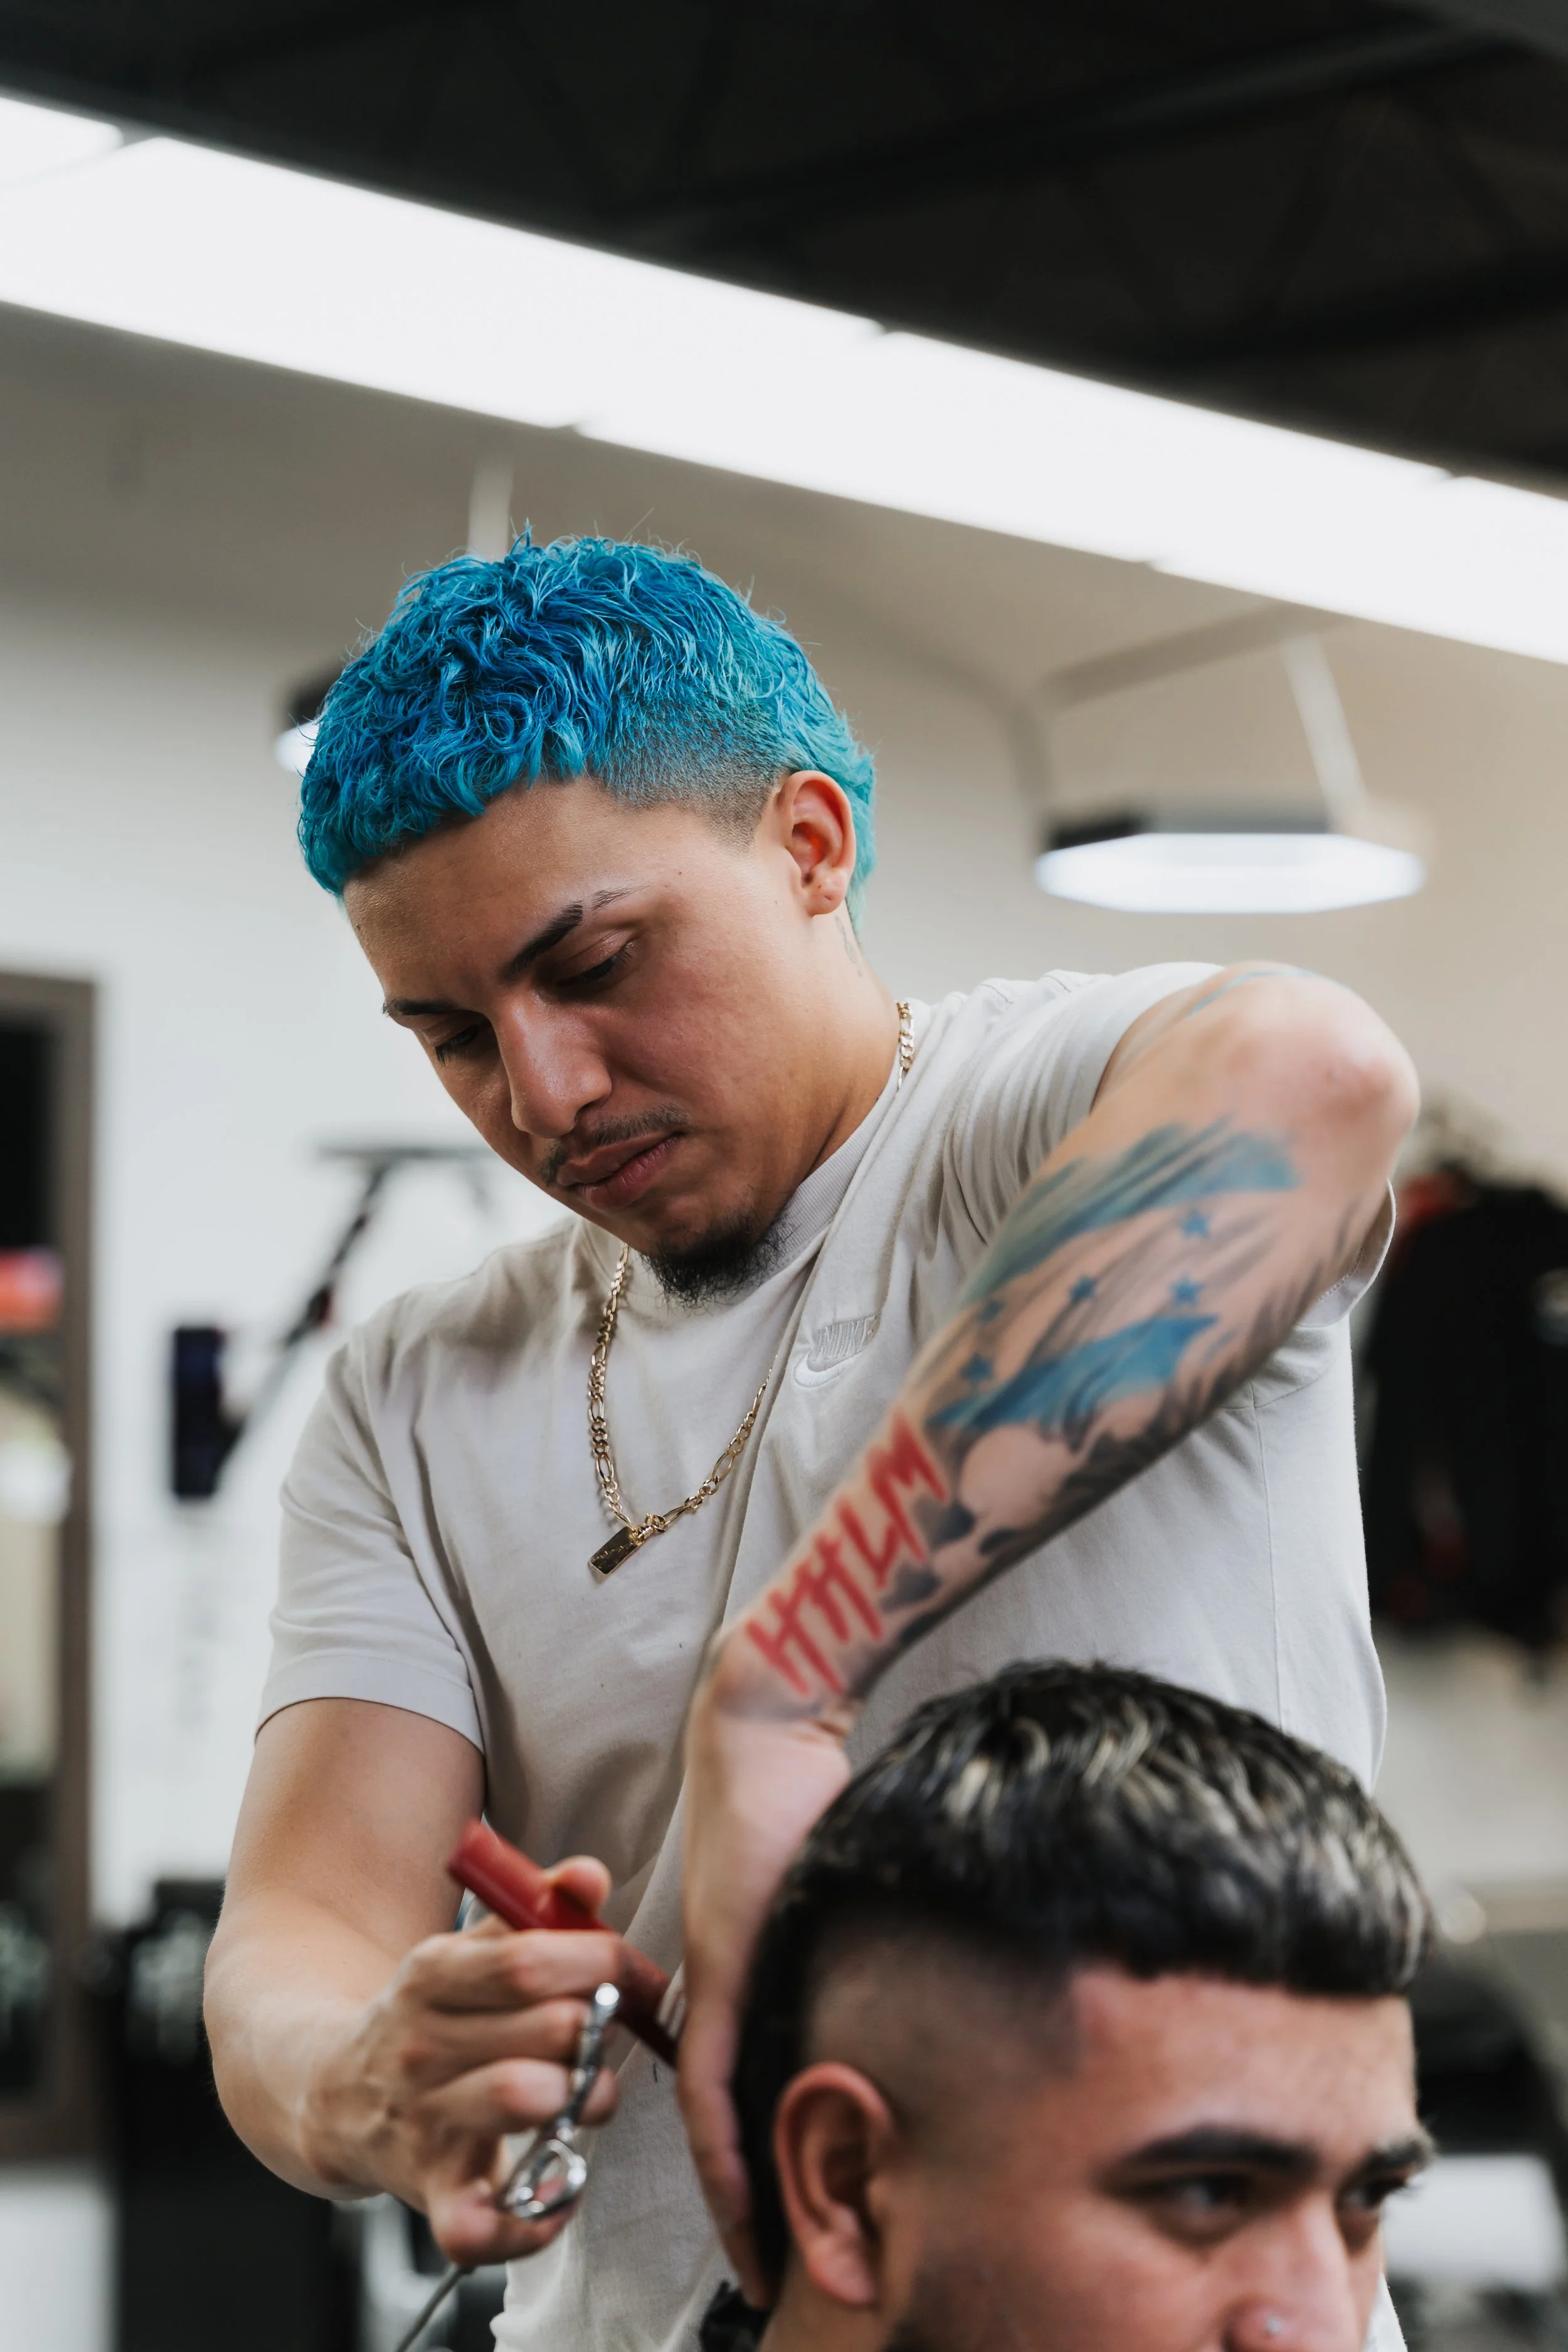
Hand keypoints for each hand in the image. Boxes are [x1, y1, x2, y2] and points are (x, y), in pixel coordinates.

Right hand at [302, 1856, 624, 2265]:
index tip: (629, 1972)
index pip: (528, 1960)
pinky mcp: (431, 2190)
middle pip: (545, 2027)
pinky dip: (533, 2219)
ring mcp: (425, 2120)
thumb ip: (534, 1909)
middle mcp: (424, 2046)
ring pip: (522, 2099)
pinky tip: (562, 2188)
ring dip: (584, 2097)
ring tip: (587, 2093)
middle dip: (600, 2029)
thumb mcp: (465, 1951)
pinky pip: (479, 2223)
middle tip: (607, 2034)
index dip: (599, 1962)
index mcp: (432, 1974)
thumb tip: (590, 1876)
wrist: (336, 2096)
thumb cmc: (432, 2017)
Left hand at [678, 1652, 853, 2304]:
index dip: (747, 2174)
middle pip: (726, 2122)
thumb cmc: (803, 1788)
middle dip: (753, 2205)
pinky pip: (713, 2083)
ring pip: (714, 2118)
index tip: (772, 2238)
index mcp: (741, 1975)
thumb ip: (839, 1935)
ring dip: (737, 2195)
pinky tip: (738, 2203)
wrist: (768, 1728)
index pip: (733, 2099)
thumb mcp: (827, 1880)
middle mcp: (719, 1989)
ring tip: (762, 2262)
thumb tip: (912, 1972)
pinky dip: (724, 2151)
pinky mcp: (720, 1969)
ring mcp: (714, 1980)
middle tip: (777, 2273)